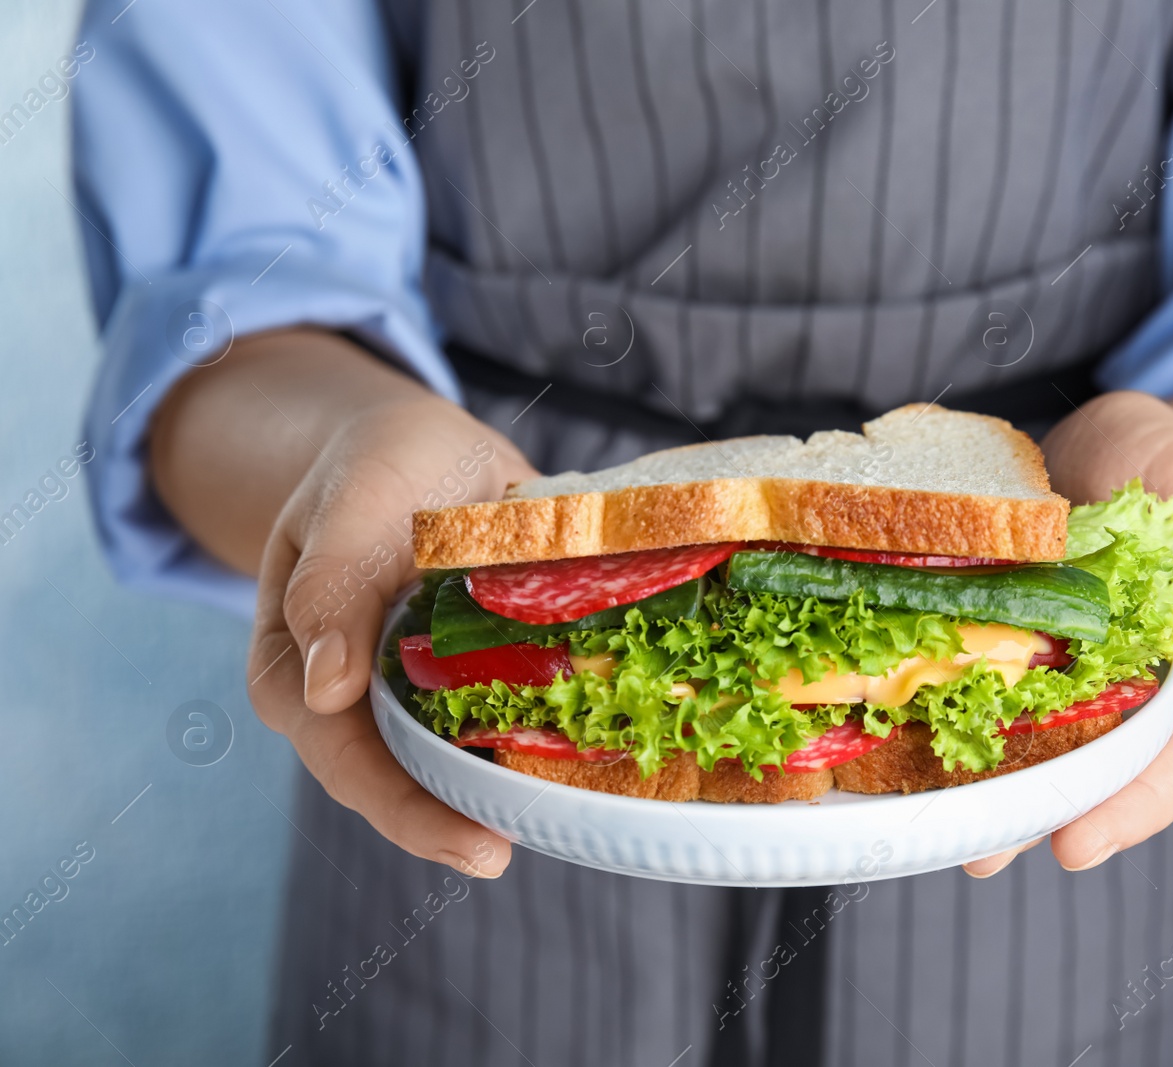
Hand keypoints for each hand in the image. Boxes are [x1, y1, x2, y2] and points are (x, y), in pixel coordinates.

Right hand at [245, 394, 535, 877]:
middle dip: (458, 820)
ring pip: (454, 761)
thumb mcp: (348, 505)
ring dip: (504, 790)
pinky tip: (587, 758)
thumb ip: (330, 587)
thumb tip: (325, 691)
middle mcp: (352, 699)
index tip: (479, 844)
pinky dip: (537, 739)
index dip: (410, 811)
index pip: (350, 763)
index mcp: (297, 671)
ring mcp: (410, 694)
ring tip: (563, 818)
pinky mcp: (468, 678)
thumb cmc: (372, 466)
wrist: (417, 445)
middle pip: (401, 781)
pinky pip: (499, 722)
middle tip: (515, 851)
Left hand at [964, 390, 1172, 876]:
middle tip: (982, 853)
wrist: (1118, 443)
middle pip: (1094, 773)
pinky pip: (983, 690)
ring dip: (987, 789)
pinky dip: (949, 717)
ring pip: (1032, 746)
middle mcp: (1127, 690)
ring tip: (935, 828)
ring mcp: (1064, 675)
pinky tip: (902, 738)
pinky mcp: (1009, 647)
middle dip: (1039, 818)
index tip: (1077, 846)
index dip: (1132, 810)